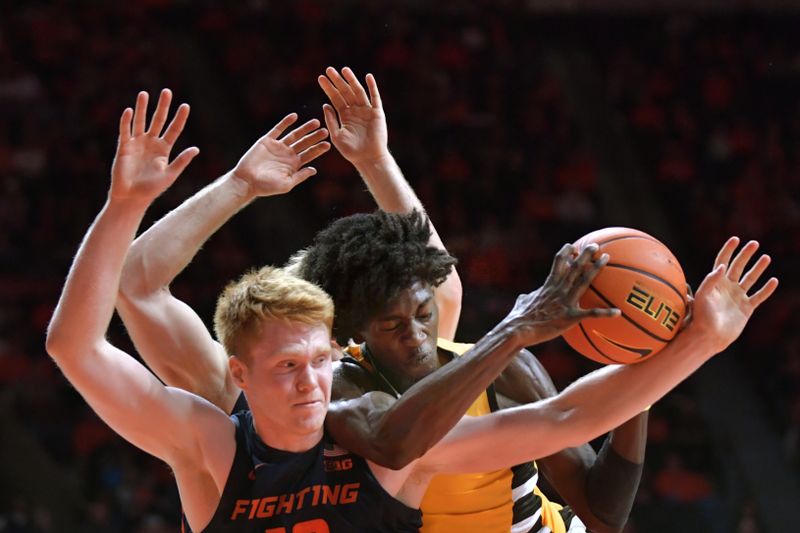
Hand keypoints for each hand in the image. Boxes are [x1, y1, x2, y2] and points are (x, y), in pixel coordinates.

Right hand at [110, 89, 198, 202]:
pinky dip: (126, 122)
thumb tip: (196, 149)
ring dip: (142, 108)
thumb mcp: (170, 174)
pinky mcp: (124, 147)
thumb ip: (182, 161)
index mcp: (164, 149)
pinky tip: (129, 111)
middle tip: (167, 91)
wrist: (132, 197)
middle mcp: (151, 143)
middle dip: (162, 106)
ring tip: (144, 93)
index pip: (174, 129)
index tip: (185, 106)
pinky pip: (125, 131)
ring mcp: (137, 144)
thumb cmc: (152, 189)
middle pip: (158, 120)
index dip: (179, 118)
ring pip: (140, 121)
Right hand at [231, 114, 329, 196]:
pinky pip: (278, 129)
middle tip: (325, 131)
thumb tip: (314, 170)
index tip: (327, 144)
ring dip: (304, 129)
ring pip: (294, 135)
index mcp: (294, 165)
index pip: (309, 154)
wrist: (247, 181)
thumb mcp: (287, 184)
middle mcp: (287, 154)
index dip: (318, 149)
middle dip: (315, 137)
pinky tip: (295, 116)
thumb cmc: (266, 187)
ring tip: (316, 122)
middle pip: (304, 143)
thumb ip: (300, 176)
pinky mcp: (267, 141)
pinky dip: (286, 122)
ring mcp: (278, 146)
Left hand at [318, 66, 387, 164]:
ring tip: (344, 70)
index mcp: (345, 115)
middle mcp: (355, 111)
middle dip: (337, 81)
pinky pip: (375, 97)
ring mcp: (366, 111)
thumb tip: (325, 105)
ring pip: (358, 92)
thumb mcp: (336, 135)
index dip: (328, 88)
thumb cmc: (351, 150)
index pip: (335, 98)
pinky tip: (368, 77)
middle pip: (345, 92)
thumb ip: (331, 120)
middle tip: (329, 70)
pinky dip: (372, 87)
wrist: (368, 158)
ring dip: (351, 80)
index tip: (321, 78)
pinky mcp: (377, 113)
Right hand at [504, 243, 619, 346]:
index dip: (566, 253)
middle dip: (585, 254)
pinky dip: (605, 313)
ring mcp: (564, 302)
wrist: (518, 330)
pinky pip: (590, 314)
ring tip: (606, 258)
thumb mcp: (521, 303)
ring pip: (583, 281)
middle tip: (595, 245)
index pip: (558, 263)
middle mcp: (558, 289)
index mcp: (548, 285)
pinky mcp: (569, 317)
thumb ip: (526, 297)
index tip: (573, 247)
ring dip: (596, 269)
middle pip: (574, 267)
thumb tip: (525, 296)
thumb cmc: (518, 318)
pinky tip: (618, 312)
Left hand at [689, 237, 777, 352]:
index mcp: (715, 283)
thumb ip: (711, 280)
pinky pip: (759, 296)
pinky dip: (767, 289)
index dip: (728, 250)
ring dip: (758, 268)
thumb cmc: (702, 317)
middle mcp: (727, 288)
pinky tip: (774, 280)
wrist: (710, 336)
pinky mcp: (746, 308)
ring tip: (766, 257)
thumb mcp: (702, 296)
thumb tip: (722, 265)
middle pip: (738, 267)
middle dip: (745, 255)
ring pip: (750, 279)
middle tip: (754, 243)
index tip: (735, 239)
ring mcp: (737, 297)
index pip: (722, 262)